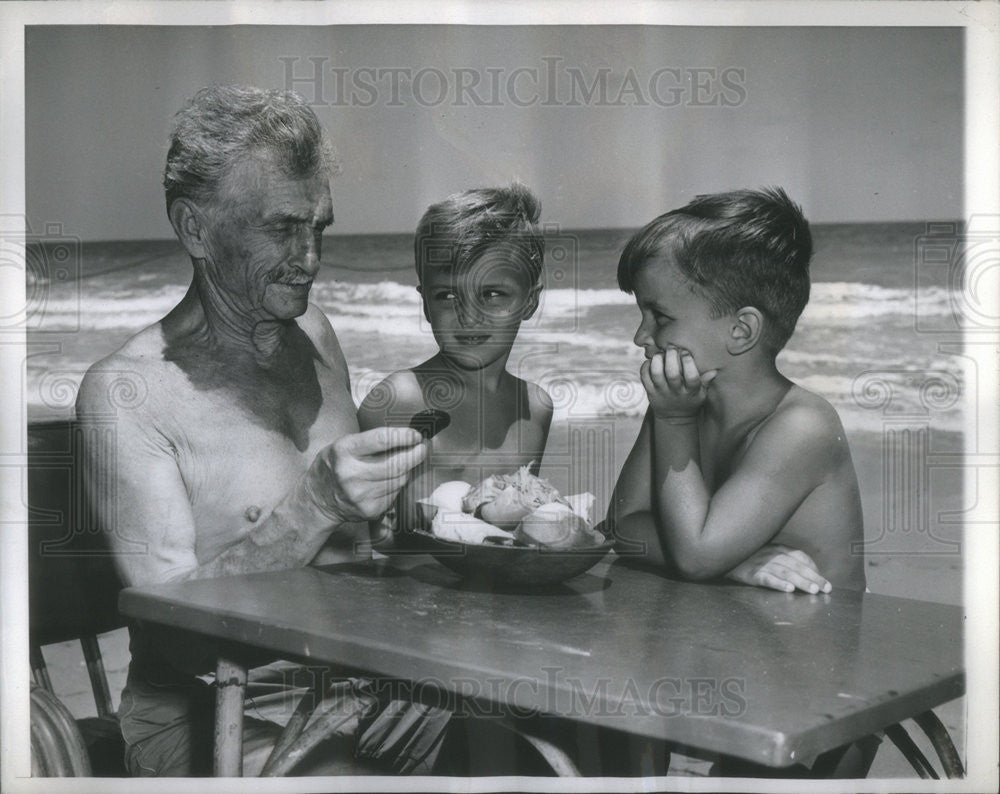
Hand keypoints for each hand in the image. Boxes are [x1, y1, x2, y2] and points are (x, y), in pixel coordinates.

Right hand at [305, 427, 426, 523]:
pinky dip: (396, 485)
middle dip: (416, 454)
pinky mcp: (370, 510)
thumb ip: (370, 441)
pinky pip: (395, 494)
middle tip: (422, 448)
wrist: (317, 501)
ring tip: (402, 464)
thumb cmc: (334, 466)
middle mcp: (352, 473)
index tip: (416, 435)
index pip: (381, 439)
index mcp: (344, 451)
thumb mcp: (343, 445)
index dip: (404, 436)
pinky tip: (388, 481)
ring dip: (406, 470)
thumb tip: (405, 437)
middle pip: (396, 463)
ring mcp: (361, 494)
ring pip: (399, 479)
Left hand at [640, 347, 716, 420]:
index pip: (691, 377)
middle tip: (672, 347)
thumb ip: (706, 382)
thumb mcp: (701, 394)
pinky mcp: (650, 392)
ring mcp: (661, 392)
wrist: (674, 418)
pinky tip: (651, 361)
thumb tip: (714, 371)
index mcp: (691, 391)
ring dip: (657, 360)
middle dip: (671, 357)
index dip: (688, 363)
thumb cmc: (690, 400)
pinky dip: (646, 366)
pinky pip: (645, 377)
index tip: (686, 353)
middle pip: (672, 373)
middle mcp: (675, 391)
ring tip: (660, 354)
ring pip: (656, 374)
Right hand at [726, 544, 831, 593]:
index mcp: (777, 547)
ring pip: (786, 573)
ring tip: (814, 590)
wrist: (722, 554)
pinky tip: (788, 589)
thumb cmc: (747, 555)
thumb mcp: (766, 551)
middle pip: (797, 566)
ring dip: (801, 581)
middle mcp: (772, 554)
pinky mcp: (751, 574)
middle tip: (827, 589)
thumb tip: (805, 569)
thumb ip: (783, 557)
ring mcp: (761, 564)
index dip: (814, 568)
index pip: (800, 556)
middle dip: (814, 578)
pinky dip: (778, 583)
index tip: (824, 580)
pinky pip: (767, 579)